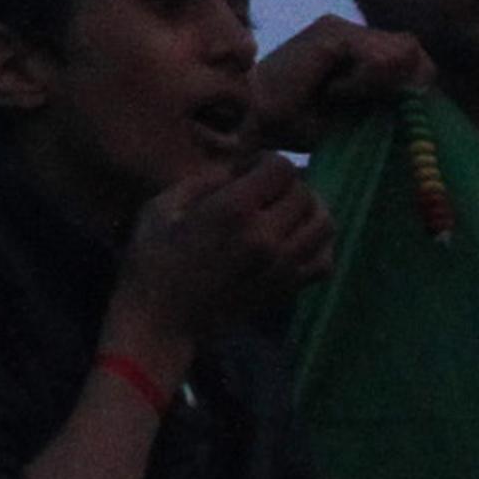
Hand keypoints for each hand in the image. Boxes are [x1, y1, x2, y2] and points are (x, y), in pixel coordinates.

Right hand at [110, 154, 334, 360]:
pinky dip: (318, 244)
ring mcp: (283, 265)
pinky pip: (325, 260)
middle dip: (287, 183)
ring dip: (309, 209)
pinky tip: (296, 239)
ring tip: (285, 210)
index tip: (248, 167)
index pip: (281, 169)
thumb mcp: (163, 205)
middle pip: (305, 194)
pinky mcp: (289, 288)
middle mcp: (268, 236)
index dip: (266, 160)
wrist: (164, 319)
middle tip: (264, 187)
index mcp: (234, 210)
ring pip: (325, 225)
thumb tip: (239, 170)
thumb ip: (205, 180)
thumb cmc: (152, 257)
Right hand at [250, 16, 432, 150]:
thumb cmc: (302, 120)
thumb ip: (387, 94)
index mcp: (356, 45)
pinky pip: (378, 60)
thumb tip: (420, 86)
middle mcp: (349, 29)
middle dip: (400, 81)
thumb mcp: (357, 111)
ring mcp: (338, 26)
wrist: (254, 115)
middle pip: (411, 49)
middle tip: (361, 101)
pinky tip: (335, 91)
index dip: (412, 80)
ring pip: (401, 52)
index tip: (381, 106)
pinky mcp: (330, 33)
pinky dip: (365, 82)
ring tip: (342, 95)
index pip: (412, 53)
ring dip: (380, 83)